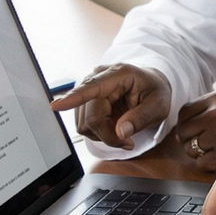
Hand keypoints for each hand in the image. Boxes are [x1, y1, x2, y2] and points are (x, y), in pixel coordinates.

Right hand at [49, 64, 170, 147]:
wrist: (149, 85)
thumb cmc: (154, 92)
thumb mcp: (159, 105)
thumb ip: (142, 118)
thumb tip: (121, 131)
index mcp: (118, 74)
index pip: (92, 87)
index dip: (74, 98)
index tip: (56, 105)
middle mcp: (98, 78)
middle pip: (90, 118)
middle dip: (108, 135)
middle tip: (128, 140)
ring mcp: (88, 90)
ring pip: (85, 125)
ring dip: (103, 135)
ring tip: (122, 129)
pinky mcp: (84, 101)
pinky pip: (84, 126)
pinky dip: (99, 133)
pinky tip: (112, 126)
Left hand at [172, 90, 215, 171]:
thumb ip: (211, 109)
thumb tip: (184, 123)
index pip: (184, 112)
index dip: (187, 125)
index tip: (195, 133)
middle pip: (183, 132)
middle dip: (190, 142)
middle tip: (205, 147)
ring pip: (190, 150)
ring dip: (200, 155)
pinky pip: (202, 164)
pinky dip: (210, 166)